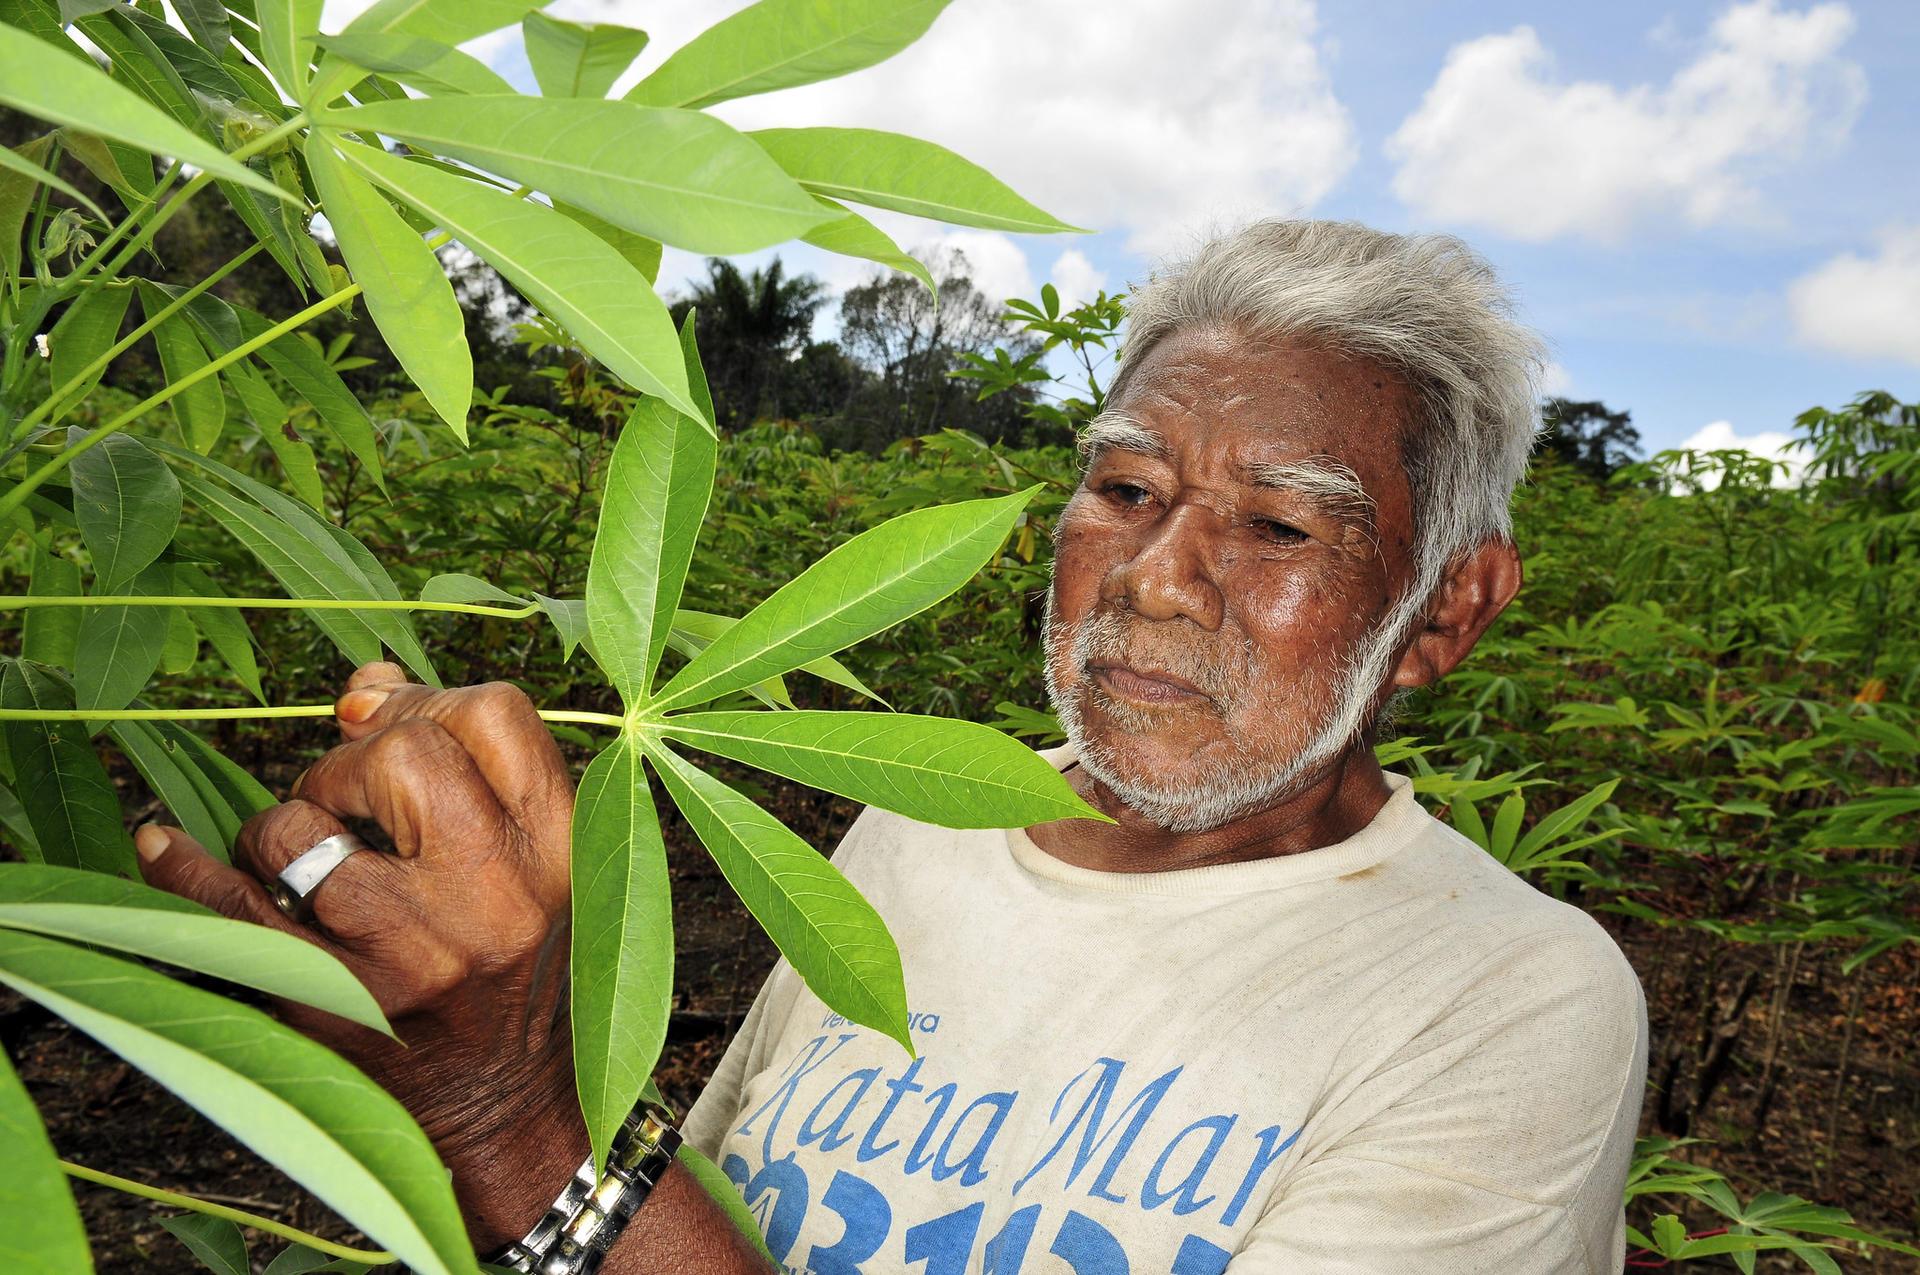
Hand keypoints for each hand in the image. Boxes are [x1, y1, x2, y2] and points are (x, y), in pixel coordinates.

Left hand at [134, 660, 590, 1250]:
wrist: (502, 1104)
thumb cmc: (506, 960)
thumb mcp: (522, 860)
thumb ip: (460, 761)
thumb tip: (366, 684)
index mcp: (558, 849)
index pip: (495, 715)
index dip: (427, 704)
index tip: (392, 730)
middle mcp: (496, 897)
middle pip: (401, 753)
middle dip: (349, 765)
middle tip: (349, 809)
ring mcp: (414, 953)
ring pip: (301, 825)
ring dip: (283, 829)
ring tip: (304, 867)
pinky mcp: (336, 1004)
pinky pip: (233, 906)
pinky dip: (185, 867)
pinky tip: (161, 843)